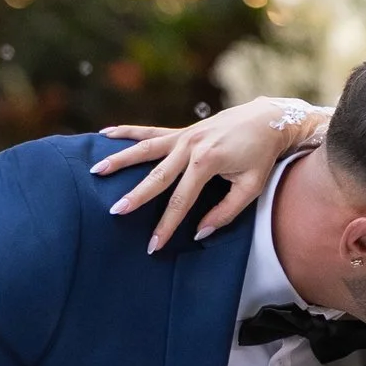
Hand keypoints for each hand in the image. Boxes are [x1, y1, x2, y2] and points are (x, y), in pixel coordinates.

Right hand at [94, 98, 325, 253]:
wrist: (269, 119)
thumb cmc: (262, 156)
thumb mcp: (250, 187)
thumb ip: (225, 212)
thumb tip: (198, 234)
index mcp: (207, 162)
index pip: (180, 201)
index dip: (166, 225)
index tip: (152, 245)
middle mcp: (191, 146)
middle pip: (156, 177)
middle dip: (135, 197)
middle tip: (114, 212)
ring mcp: (184, 136)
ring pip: (145, 149)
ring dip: (120, 159)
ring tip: (96, 170)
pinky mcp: (182, 131)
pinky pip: (150, 131)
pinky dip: (127, 133)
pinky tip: (105, 134)